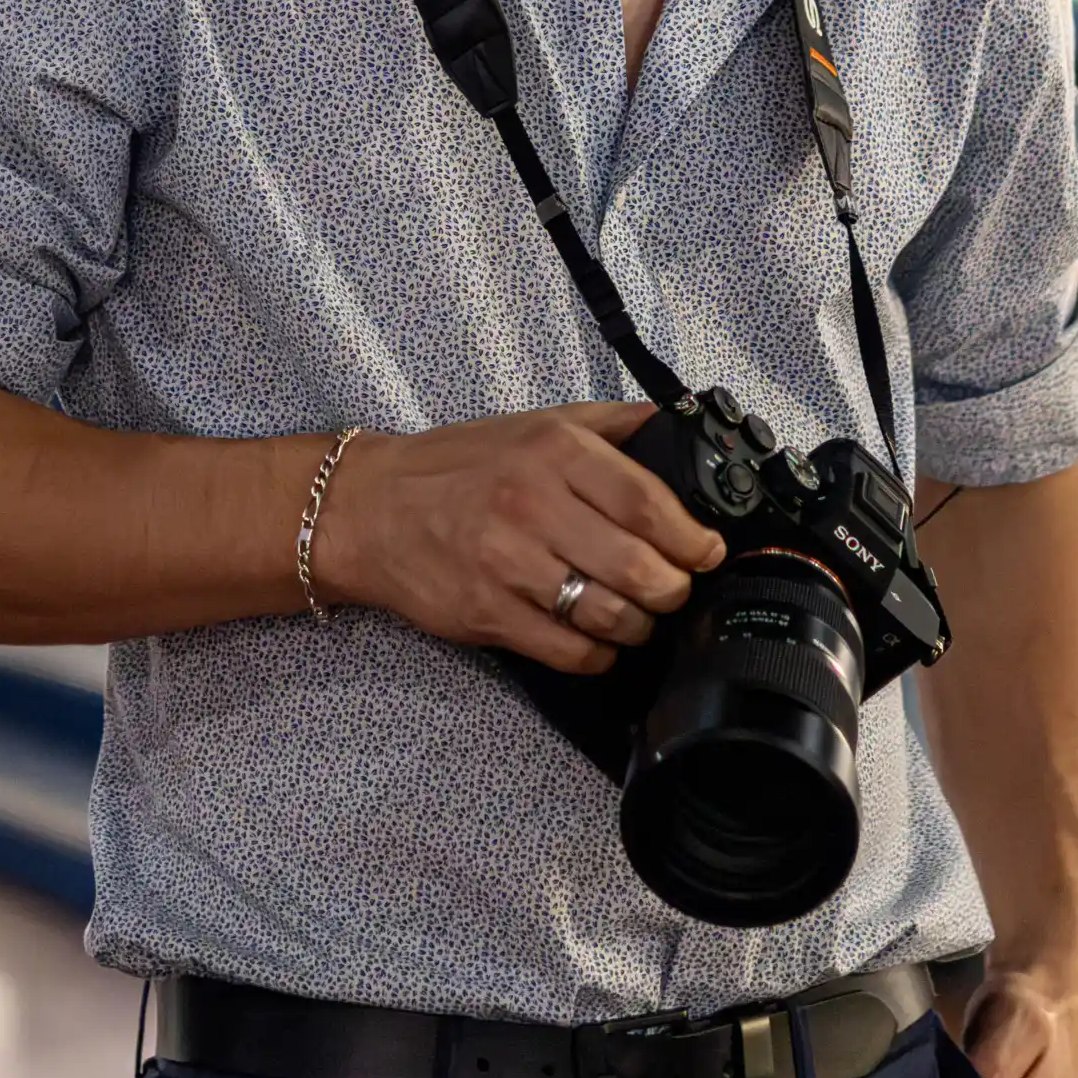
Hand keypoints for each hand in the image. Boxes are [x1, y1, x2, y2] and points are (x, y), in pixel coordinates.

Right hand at [311, 401, 725, 673]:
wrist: (370, 509)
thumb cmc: (460, 466)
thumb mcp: (538, 423)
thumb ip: (613, 426)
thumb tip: (685, 430)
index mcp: (555, 452)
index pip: (649, 504)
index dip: (693, 539)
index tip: (707, 552)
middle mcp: (533, 504)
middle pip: (640, 568)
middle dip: (673, 589)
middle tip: (674, 589)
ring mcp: (508, 563)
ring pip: (611, 616)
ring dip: (638, 625)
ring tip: (637, 616)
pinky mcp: (488, 613)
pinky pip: (570, 652)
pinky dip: (598, 654)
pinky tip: (596, 639)